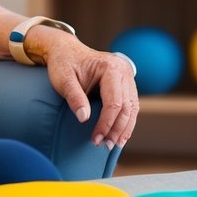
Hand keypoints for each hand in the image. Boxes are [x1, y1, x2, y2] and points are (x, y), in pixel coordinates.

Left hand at [26, 24, 138, 149]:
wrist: (66, 50)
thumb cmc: (63, 63)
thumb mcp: (63, 80)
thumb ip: (75, 98)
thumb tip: (84, 119)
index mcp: (110, 67)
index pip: (114, 103)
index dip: (106, 124)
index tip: (95, 139)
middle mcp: (124, 70)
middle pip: (127, 107)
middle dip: (117, 129)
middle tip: (106, 146)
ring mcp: (127, 76)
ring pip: (133, 108)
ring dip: (125, 128)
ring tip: (115, 144)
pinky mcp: (126, 82)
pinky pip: (131, 104)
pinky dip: (126, 120)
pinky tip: (120, 134)